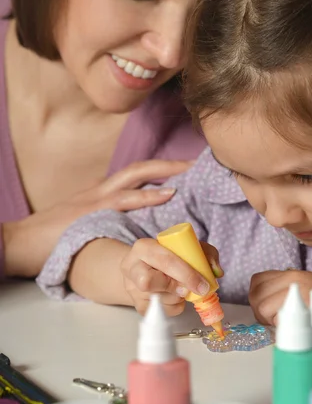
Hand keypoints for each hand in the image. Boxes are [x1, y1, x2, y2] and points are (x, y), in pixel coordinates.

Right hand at [3, 159, 191, 276]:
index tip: (184, 169)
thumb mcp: (86, 223)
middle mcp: (102, 190)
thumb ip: (108, 221)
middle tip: (196, 161)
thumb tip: (134, 230)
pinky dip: (149, 195)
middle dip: (169, 164)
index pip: (136, 175)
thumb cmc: (54, 236)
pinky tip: (168, 193)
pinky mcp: (94, 211)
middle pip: (140, 168)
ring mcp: (98, 199)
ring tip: (189, 169)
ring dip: (165, 171)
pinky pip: (126, 199)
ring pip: (136, 176)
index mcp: (102, 192)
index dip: (160, 170)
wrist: (24, 241)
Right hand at [121, 238, 222, 315]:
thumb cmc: (167, 256)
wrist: (143, 268)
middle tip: (189, 289)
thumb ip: (205, 253)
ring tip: (180, 288)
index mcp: (144, 247)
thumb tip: (216, 271)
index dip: (186, 273)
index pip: (164, 260)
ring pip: (158, 300)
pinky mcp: (138, 306)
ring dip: (177, 297)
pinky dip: (175, 306)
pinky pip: (162, 312)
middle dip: (176, 287)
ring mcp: (132, 289)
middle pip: (149, 282)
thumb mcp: (186, 247)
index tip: (203, 284)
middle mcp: (132, 267)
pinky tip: (175, 296)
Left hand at [249, 269, 311, 329]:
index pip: (256, 282)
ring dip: (268, 319)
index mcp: (288, 273)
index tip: (267, 309)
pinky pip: (277, 317)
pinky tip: (293, 327)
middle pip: (255, 295)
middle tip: (274, 320)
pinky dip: (280, 325)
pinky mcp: (302, 304)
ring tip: (285, 324)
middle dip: (259, 311)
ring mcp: (295, 290)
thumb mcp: (305, 287)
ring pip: (261, 306)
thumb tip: (263, 307)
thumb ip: (283, 292)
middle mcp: (289, 278)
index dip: (257, 297)